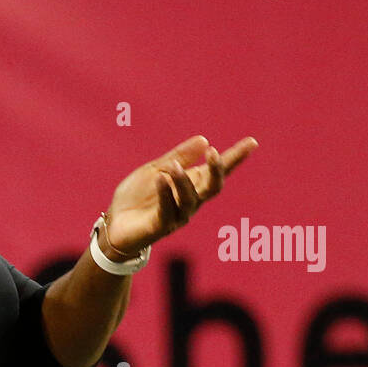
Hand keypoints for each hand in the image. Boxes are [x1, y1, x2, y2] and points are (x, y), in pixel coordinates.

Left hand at [104, 135, 257, 253]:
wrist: (114, 225)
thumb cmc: (136, 197)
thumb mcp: (155, 170)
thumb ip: (178, 157)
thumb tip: (204, 140)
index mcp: (191, 185)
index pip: (217, 171)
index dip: (235, 157)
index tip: (252, 142)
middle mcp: (190, 202)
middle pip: (213, 187)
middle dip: (217, 170)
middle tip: (213, 153)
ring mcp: (177, 216)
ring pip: (190, 198)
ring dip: (182, 180)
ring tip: (172, 166)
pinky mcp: (160, 227)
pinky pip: (167, 209)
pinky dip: (165, 193)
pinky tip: (161, 178)